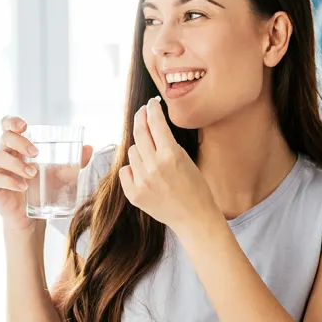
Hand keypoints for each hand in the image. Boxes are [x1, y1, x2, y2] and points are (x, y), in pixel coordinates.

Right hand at [0, 115, 92, 231]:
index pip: (7, 125)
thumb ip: (74, 162)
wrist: (30, 217)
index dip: (12, 121)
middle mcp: (2, 154)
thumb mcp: (60, 174)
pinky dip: (8, 181)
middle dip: (20, 142)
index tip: (24, 125)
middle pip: (4, 137)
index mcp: (16, 146)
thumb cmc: (42, 190)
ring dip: (17, 164)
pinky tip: (23, 187)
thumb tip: (90, 148)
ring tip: (33, 174)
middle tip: (36, 154)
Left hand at [119, 97, 219, 231]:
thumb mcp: (186, 159)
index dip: (152, 109)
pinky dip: (133, 169)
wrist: (195, 218)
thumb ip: (167, 144)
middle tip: (142, 112)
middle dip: (140, 119)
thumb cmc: (196, 188)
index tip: (151, 103)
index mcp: (171, 154)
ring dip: (140, 150)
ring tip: (153, 160)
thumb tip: (151, 126)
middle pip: (139, 133)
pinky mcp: (134, 194)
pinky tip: (145, 175)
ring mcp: (142, 181)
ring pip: (132, 152)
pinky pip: (126, 170)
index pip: (155, 123)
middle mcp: (154, 166)